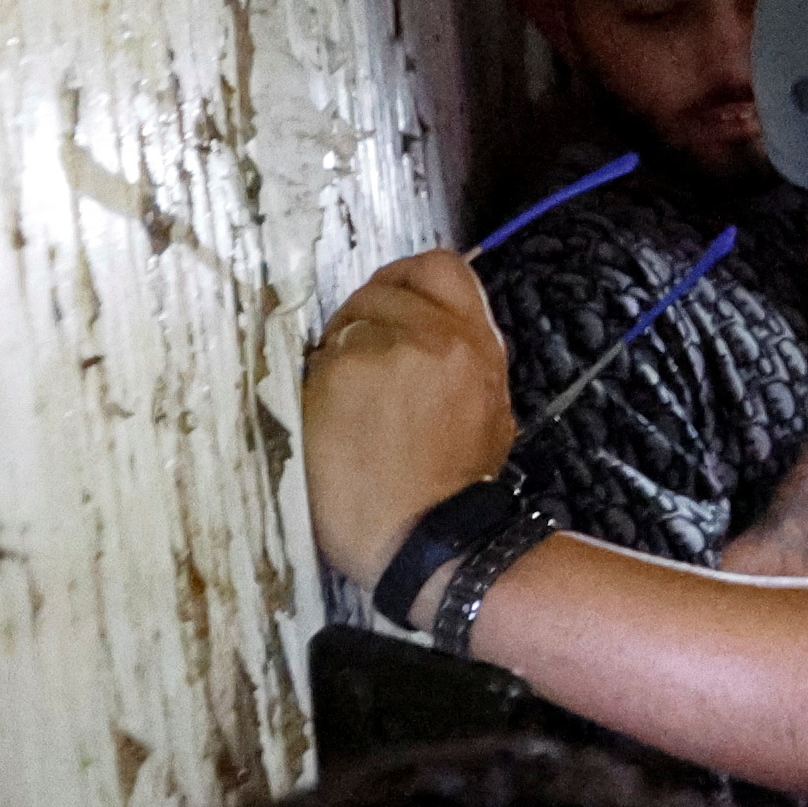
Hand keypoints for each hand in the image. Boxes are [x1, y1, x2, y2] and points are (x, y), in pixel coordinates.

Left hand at [300, 252, 511, 584]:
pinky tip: (330, 421)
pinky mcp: (337, 374)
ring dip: (340, 350)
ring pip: (347, 320)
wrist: (424, 539)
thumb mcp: (490, 413)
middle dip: (368, 313)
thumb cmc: (453, 491)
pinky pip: (317, 358)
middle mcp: (435, 337)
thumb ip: (462, 361)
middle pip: (384, 284)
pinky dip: (317, 384)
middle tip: (361, 356)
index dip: (409, 277)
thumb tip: (427, 332)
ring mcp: (384, 352)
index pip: (441, 267)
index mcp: (477, 346)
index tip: (394, 300)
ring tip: (349, 401)